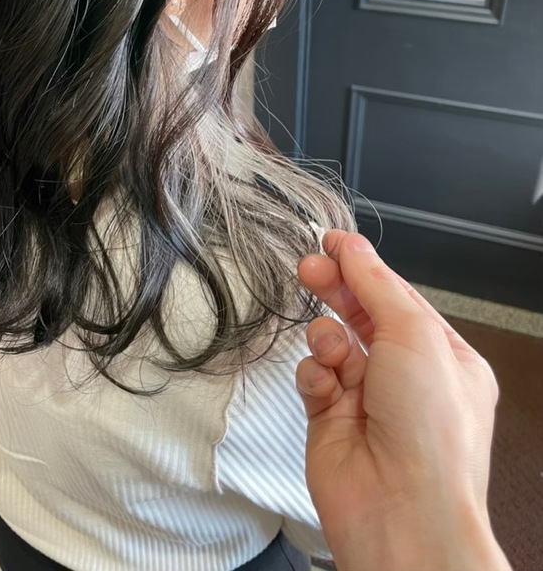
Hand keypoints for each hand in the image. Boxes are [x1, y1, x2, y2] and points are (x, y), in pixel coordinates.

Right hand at [295, 230, 509, 570]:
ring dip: (327, 338)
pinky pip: (311, 376)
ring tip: (333, 350)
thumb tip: (351, 248)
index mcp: (443, 357)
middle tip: (311, 268)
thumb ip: (376, 284)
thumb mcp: (413, 334)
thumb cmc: (431, 437)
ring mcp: (368, 399)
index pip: (397, 295)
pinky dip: (313, 374)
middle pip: (361, 314)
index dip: (363, 266)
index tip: (331, 243)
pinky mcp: (330, 420)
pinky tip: (324, 386)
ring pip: (332, 342)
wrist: (401, 511)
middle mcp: (407, 378)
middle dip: (336, 289)